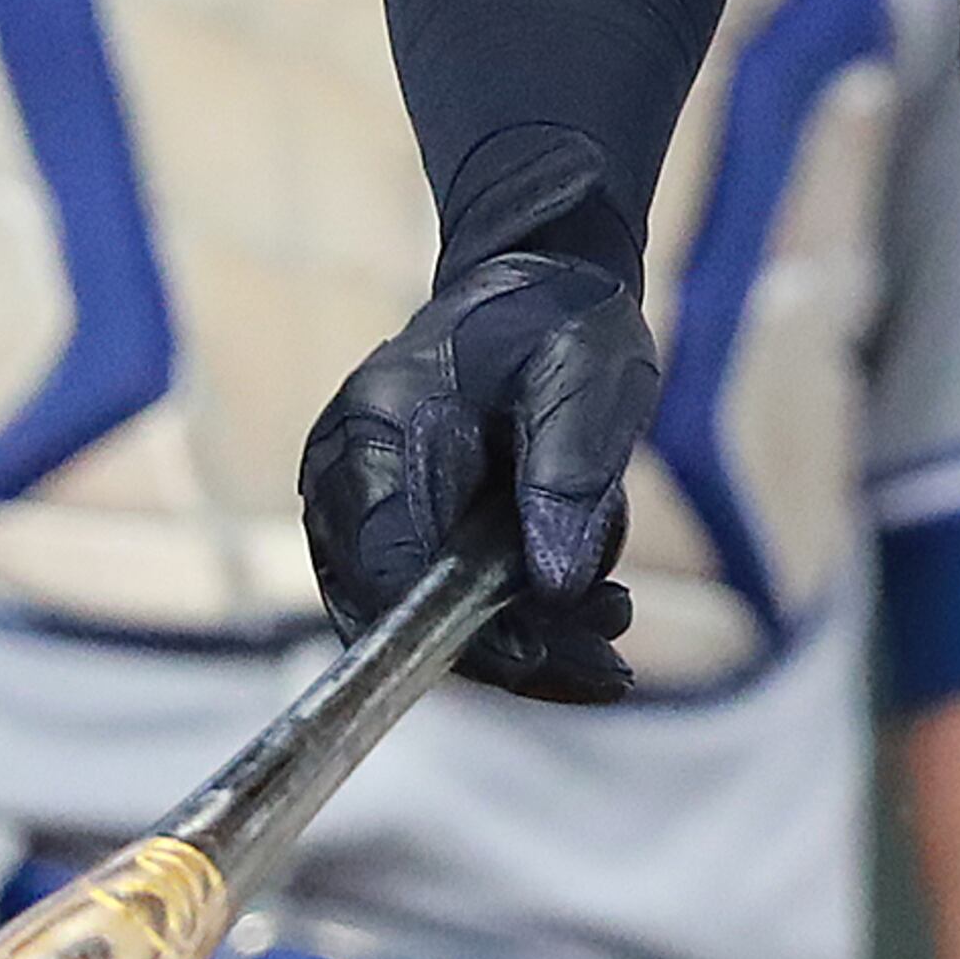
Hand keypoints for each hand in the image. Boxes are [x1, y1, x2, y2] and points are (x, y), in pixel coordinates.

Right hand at [299, 252, 661, 701]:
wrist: (538, 294)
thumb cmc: (558, 323)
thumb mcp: (586, 373)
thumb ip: (568, 470)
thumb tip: (554, 585)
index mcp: (372, 425)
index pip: (386, 559)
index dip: (457, 623)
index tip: (540, 651)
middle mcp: (343, 478)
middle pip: (398, 613)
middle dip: (508, 650)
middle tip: (611, 664)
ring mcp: (361, 513)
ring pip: (423, 624)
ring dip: (524, 644)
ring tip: (615, 620)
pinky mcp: (397, 536)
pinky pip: (442, 607)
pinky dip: (515, 622)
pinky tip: (592, 617)